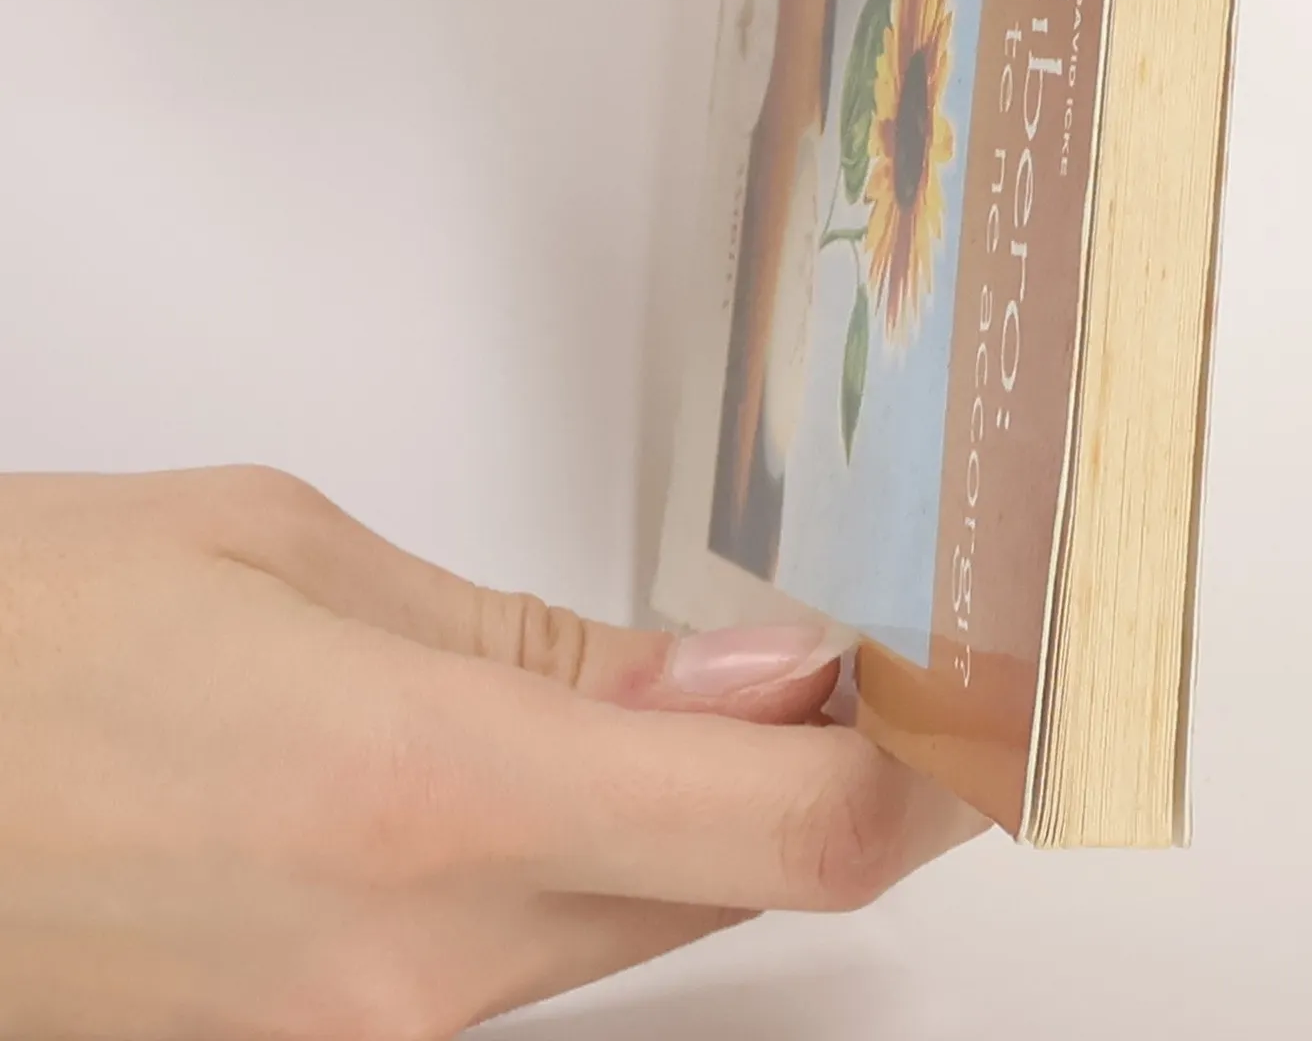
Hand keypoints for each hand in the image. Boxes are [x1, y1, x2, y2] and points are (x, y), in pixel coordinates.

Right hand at [0, 468, 980, 1038]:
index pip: (785, 831)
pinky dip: (596, 863)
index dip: (924, 778)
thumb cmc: (26, 624)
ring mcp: (366, 1034)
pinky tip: (573, 760)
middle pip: (737, 885)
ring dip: (713, 817)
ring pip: (641, 926)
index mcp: (425, 794)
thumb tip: (747, 679)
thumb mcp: (294, 556)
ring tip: (723, 688)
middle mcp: (413, 962)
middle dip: (834, 780)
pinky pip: (531, 960)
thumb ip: (541, 644)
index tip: (979, 703)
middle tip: (867, 660)